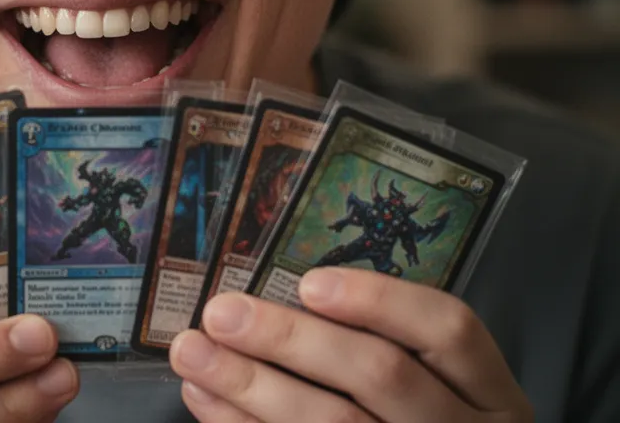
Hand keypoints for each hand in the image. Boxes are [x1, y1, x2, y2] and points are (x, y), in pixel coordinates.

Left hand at [169, 268, 532, 422]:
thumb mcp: (440, 388)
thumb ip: (385, 343)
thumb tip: (286, 293)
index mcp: (489, 392)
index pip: (449, 329)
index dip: (380, 300)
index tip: (309, 282)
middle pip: (380, 374)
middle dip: (292, 339)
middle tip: (221, 313)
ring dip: (252, 386)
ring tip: (195, 355)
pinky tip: (208, 402)